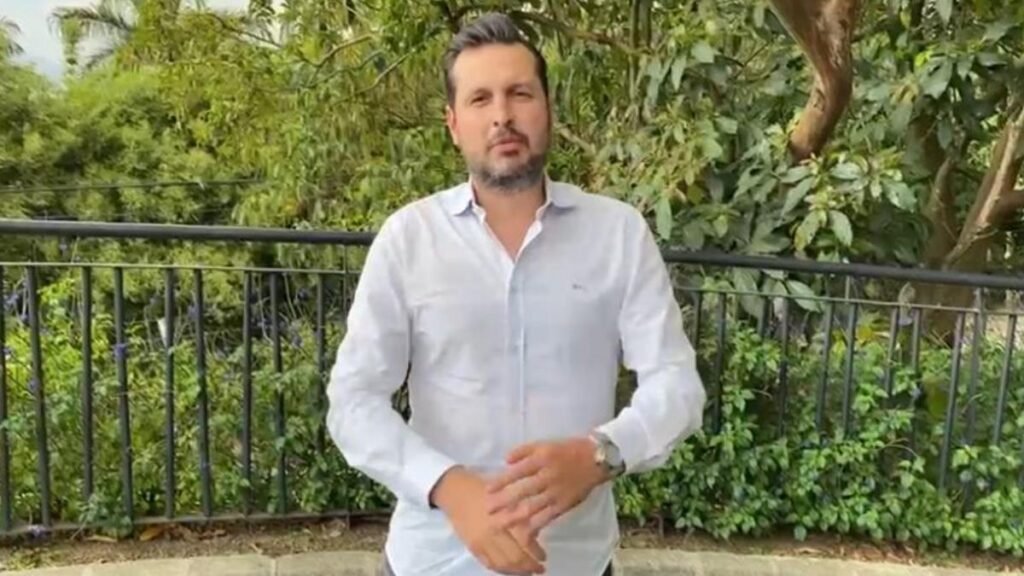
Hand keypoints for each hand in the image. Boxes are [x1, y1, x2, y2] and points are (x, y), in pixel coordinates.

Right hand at [431, 466, 546, 574]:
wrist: (454, 491)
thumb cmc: (483, 488)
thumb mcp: (506, 495)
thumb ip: (521, 513)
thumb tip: (536, 532)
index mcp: (502, 516)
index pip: (524, 541)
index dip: (536, 552)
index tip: (544, 557)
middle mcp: (492, 532)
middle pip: (514, 557)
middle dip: (529, 566)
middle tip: (540, 569)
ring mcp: (480, 541)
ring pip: (502, 564)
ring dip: (516, 571)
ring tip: (527, 572)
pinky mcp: (472, 546)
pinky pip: (488, 564)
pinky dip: (501, 569)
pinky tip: (509, 570)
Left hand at [485, 437, 608, 533]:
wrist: (596, 459)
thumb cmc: (567, 450)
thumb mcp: (545, 444)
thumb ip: (524, 451)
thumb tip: (505, 460)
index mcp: (541, 459)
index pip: (516, 472)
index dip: (501, 482)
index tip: (487, 491)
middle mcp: (547, 476)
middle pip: (521, 492)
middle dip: (503, 502)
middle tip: (488, 510)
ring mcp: (556, 492)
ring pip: (532, 507)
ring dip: (515, 516)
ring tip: (501, 523)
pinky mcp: (564, 504)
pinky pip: (547, 517)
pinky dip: (535, 524)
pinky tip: (524, 531)